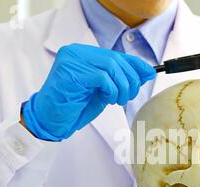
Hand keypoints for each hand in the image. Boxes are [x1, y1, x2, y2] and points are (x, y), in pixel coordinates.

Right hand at [21, 44, 154, 140]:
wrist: (50, 120)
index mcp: (83, 53)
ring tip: (118, 100)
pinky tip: (107, 99)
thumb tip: (147, 72)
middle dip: (130, 79)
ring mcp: (71, 60)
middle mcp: (75, 52)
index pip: (115, 54)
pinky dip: (111, 89)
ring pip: (111, 67)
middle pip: (116, 59)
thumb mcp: (104, 91)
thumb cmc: (75, 107)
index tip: (149, 74)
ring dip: (121, 86)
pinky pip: (102, 77)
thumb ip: (120, 80)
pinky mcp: (70, 73)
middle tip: (129, 95)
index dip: (135, 64)